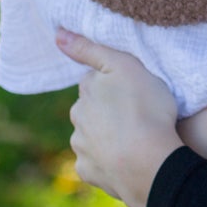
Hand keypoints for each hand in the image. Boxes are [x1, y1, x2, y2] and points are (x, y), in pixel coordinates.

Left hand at [55, 29, 180, 206]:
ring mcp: (81, 147)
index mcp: (86, 92)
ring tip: (135, 139)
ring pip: (91, 136)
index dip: (113, 84)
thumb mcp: (124, 66)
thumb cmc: (145, 110)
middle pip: (90, 110)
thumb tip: (57, 34)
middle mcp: (77, 118)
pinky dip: (108, 160)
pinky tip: (127, 158)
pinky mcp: (88, 172)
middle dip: (105, 111)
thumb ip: (90, 49)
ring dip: (107, 136)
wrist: (149, 164)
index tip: (131, 89)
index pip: (94, 82)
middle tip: (136, 114)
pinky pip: (97, 162)